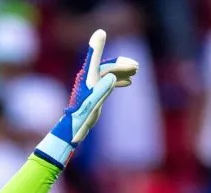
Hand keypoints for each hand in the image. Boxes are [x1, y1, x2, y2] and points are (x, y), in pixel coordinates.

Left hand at [35, 29, 138, 167]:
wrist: (74, 128)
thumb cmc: (82, 117)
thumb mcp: (92, 102)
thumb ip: (101, 88)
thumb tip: (113, 75)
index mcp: (88, 78)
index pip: (101, 62)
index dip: (111, 57)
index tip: (116, 47)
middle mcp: (89, 79)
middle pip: (107, 67)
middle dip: (122, 65)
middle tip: (137, 67)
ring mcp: (91, 86)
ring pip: (108, 73)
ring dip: (121, 71)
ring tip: (135, 72)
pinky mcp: (93, 93)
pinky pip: (107, 82)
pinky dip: (118, 80)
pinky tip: (128, 83)